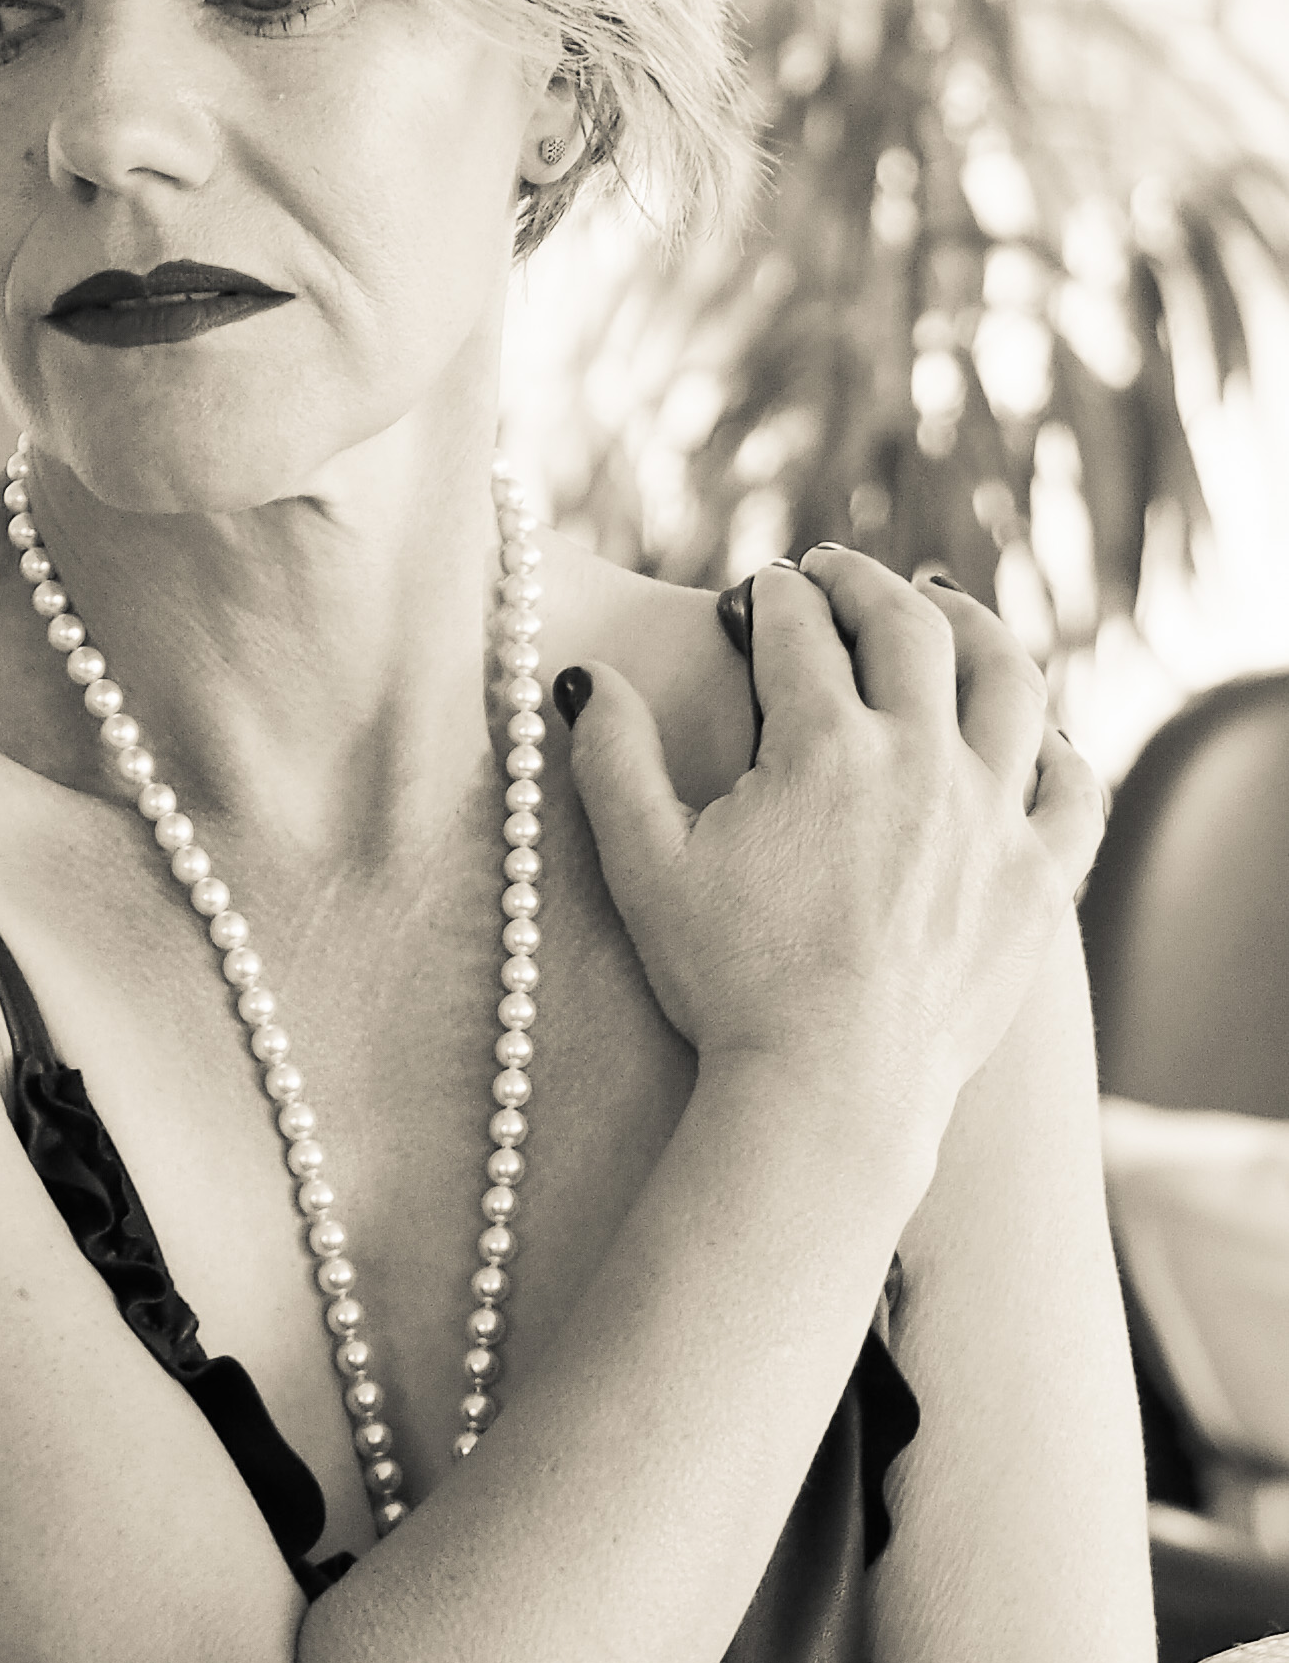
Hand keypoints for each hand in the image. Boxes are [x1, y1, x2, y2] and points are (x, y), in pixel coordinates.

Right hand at [559, 551, 1101, 1112]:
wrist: (829, 1090)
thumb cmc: (726, 981)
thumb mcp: (644, 865)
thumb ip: (614, 757)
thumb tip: (587, 678)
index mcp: (823, 746)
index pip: (801, 631)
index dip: (773, 598)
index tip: (760, 591)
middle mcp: (922, 761)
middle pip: (911, 628)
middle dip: (864, 583)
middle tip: (832, 573)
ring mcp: (993, 818)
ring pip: (1011, 681)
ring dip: (975, 626)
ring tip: (944, 606)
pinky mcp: (1038, 881)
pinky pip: (1075, 788)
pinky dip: (1057, 744)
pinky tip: (1035, 733)